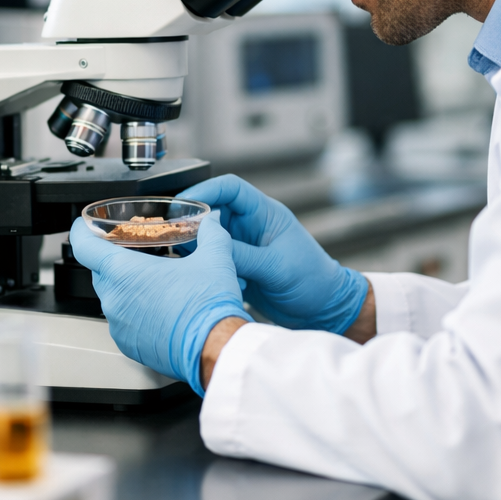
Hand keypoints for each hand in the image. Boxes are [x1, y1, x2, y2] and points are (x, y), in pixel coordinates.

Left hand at [69, 215, 251, 394]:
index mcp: (124, 273)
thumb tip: (211, 225)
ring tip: (153, 282)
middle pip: (100, 271)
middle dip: (113, 260)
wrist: (215, 349)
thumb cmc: (207, 308)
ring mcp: (118, 326)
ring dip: (126, 288)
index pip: (84, 247)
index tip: (83, 226)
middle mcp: (114, 300)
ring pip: (112, 297)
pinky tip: (159, 309)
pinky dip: (134, 312)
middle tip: (133, 253)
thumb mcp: (214, 259)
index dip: (81, 232)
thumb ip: (211, 234)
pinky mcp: (128, 346)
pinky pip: (122, 322)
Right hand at [180, 175, 367, 333]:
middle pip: (213, 211)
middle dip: (195, 222)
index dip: (206, 189)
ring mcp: (243, 246)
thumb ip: (241, 254)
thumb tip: (209, 245)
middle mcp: (250, 226)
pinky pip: (214, 260)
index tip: (185, 202)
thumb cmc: (312, 281)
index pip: (230, 188)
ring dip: (202, 249)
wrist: (323, 311)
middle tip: (177, 235)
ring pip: (210, 238)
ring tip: (198, 262)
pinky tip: (214, 280)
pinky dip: (209, 268)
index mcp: (264, 214)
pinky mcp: (238, 266)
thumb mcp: (275, 266)